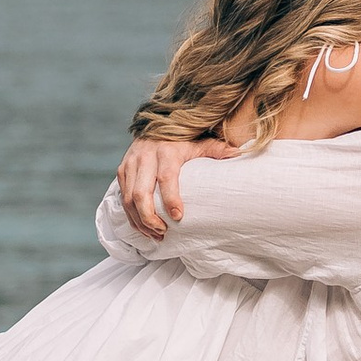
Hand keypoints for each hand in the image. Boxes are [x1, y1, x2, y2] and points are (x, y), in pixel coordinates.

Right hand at [116, 136, 241, 236]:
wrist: (154, 126)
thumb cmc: (181, 141)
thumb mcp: (199, 143)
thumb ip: (216, 150)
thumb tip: (238, 154)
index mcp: (166, 151)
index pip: (166, 177)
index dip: (170, 198)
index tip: (178, 216)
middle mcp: (145, 156)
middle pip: (140, 193)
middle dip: (150, 217)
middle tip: (164, 232)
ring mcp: (130, 164)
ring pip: (128, 199)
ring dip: (140, 221)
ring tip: (156, 235)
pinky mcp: (122, 171)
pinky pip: (122, 199)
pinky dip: (132, 217)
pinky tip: (145, 229)